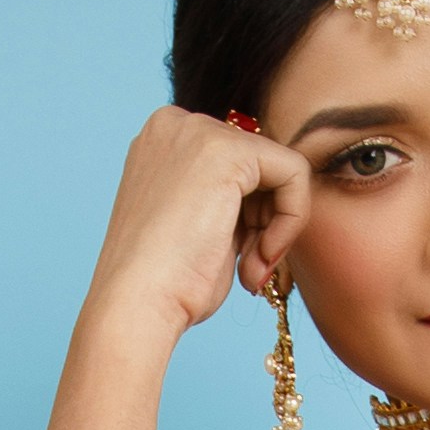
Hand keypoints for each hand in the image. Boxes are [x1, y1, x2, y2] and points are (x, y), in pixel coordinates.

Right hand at [75, 107, 312, 360]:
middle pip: (259, 163)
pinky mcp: (226, 149)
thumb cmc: (162, 284)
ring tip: (251, 271)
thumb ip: (229, 199)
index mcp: (163, 142)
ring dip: (278, 229)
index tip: (242, 260)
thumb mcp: (197, 227)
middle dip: (265, 223)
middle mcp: (176, 125)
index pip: (238, 167)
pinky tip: (263, 256)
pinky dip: (292, 220)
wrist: (135, 305)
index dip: (251, 218)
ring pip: (281, 168)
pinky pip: (294, 173)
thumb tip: (273, 196)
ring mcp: (197, 130)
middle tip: (251, 270)